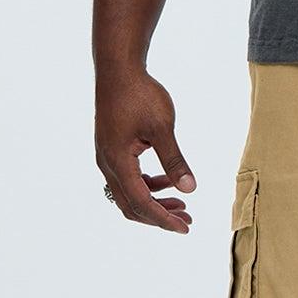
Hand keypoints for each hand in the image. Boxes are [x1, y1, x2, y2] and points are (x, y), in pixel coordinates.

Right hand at [95, 66, 196, 230]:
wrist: (118, 70)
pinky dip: (147, 185)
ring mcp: (107, 157)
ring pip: (128, 193)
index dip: (163, 219)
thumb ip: (175, 160)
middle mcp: (108, 164)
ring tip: (181, 203)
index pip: (141, 203)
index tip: (185, 227)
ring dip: (154, 202)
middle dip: (159, 216)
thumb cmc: (140, 95)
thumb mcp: (162, 128)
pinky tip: (167, 181)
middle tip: (187, 220)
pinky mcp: (111, 149)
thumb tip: (190, 189)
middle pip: (131, 205)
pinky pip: (127, 178)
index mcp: (118, 162)